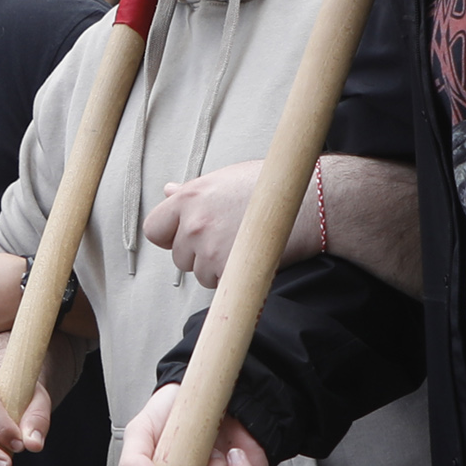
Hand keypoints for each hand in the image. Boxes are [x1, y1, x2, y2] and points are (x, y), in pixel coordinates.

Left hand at [142, 165, 263, 286]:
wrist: (311, 203)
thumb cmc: (272, 188)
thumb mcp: (226, 180)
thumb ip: (194, 192)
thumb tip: (168, 192)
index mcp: (190, 198)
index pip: (154, 229)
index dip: (170, 236)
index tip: (187, 236)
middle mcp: (194, 223)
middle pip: (179, 257)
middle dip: (199, 254)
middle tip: (229, 238)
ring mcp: (209, 249)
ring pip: (200, 274)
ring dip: (217, 268)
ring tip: (244, 246)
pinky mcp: (228, 270)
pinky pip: (219, 286)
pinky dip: (233, 280)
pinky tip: (251, 258)